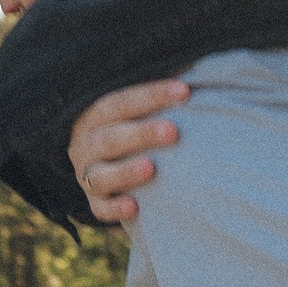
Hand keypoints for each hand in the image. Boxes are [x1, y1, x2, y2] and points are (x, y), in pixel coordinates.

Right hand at [69, 77, 191, 226]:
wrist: (112, 174)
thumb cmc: (136, 132)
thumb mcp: (139, 112)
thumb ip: (160, 99)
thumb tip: (201, 77)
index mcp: (95, 116)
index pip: (119, 102)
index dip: (151, 96)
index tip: (184, 91)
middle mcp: (86, 145)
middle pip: (109, 137)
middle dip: (141, 133)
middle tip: (173, 132)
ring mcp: (87, 175)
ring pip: (100, 175)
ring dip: (125, 171)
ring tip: (151, 168)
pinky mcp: (95, 204)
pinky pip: (100, 209)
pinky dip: (114, 210)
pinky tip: (134, 207)